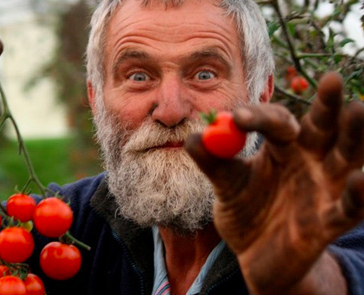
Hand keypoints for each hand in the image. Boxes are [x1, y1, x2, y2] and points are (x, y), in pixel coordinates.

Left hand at [185, 72, 363, 293]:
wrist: (255, 255)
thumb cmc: (244, 212)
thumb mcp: (226, 186)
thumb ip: (212, 163)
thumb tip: (193, 137)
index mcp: (283, 147)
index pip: (278, 122)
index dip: (260, 117)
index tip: (237, 116)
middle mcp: (312, 160)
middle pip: (324, 128)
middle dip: (328, 105)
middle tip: (332, 79)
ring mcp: (326, 189)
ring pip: (347, 158)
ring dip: (354, 136)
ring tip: (358, 110)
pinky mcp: (331, 221)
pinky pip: (350, 207)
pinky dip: (358, 194)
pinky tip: (361, 179)